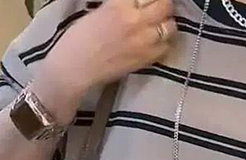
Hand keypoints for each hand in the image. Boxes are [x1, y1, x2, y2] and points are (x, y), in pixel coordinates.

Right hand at [33, 0, 176, 120]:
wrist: (75, 67)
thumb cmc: (80, 37)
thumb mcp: (101, 10)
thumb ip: (123, 5)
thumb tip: (137, 4)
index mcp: (120, 4)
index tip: (148, 1)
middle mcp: (136, 19)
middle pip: (165, 4)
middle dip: (163, 4)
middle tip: (159, 8)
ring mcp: (144, 40)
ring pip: (170, 26)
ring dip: (166, 23)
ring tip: (159, 25)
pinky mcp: (147, 58)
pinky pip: (166, 46)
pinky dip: (164, 42)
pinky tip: (155, 42)